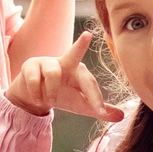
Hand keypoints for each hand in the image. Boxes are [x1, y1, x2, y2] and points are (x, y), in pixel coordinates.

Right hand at [3, 30, 124, 122]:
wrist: (33, 98)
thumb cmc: (61, 96)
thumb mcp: (80, 106)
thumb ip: (99, 110)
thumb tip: (122, 116)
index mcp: (79, 72)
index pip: (90, 83)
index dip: (96, 98)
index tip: (100, 112)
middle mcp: (64, 63)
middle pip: (73, 53)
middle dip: (80, 44)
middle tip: (87, 35)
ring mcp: (46, 62)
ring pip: (53, 73)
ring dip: (52, 92)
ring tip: (49, 101)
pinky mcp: (30, 65)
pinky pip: (35, 80)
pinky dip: (37, 94)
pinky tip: (37, 99)